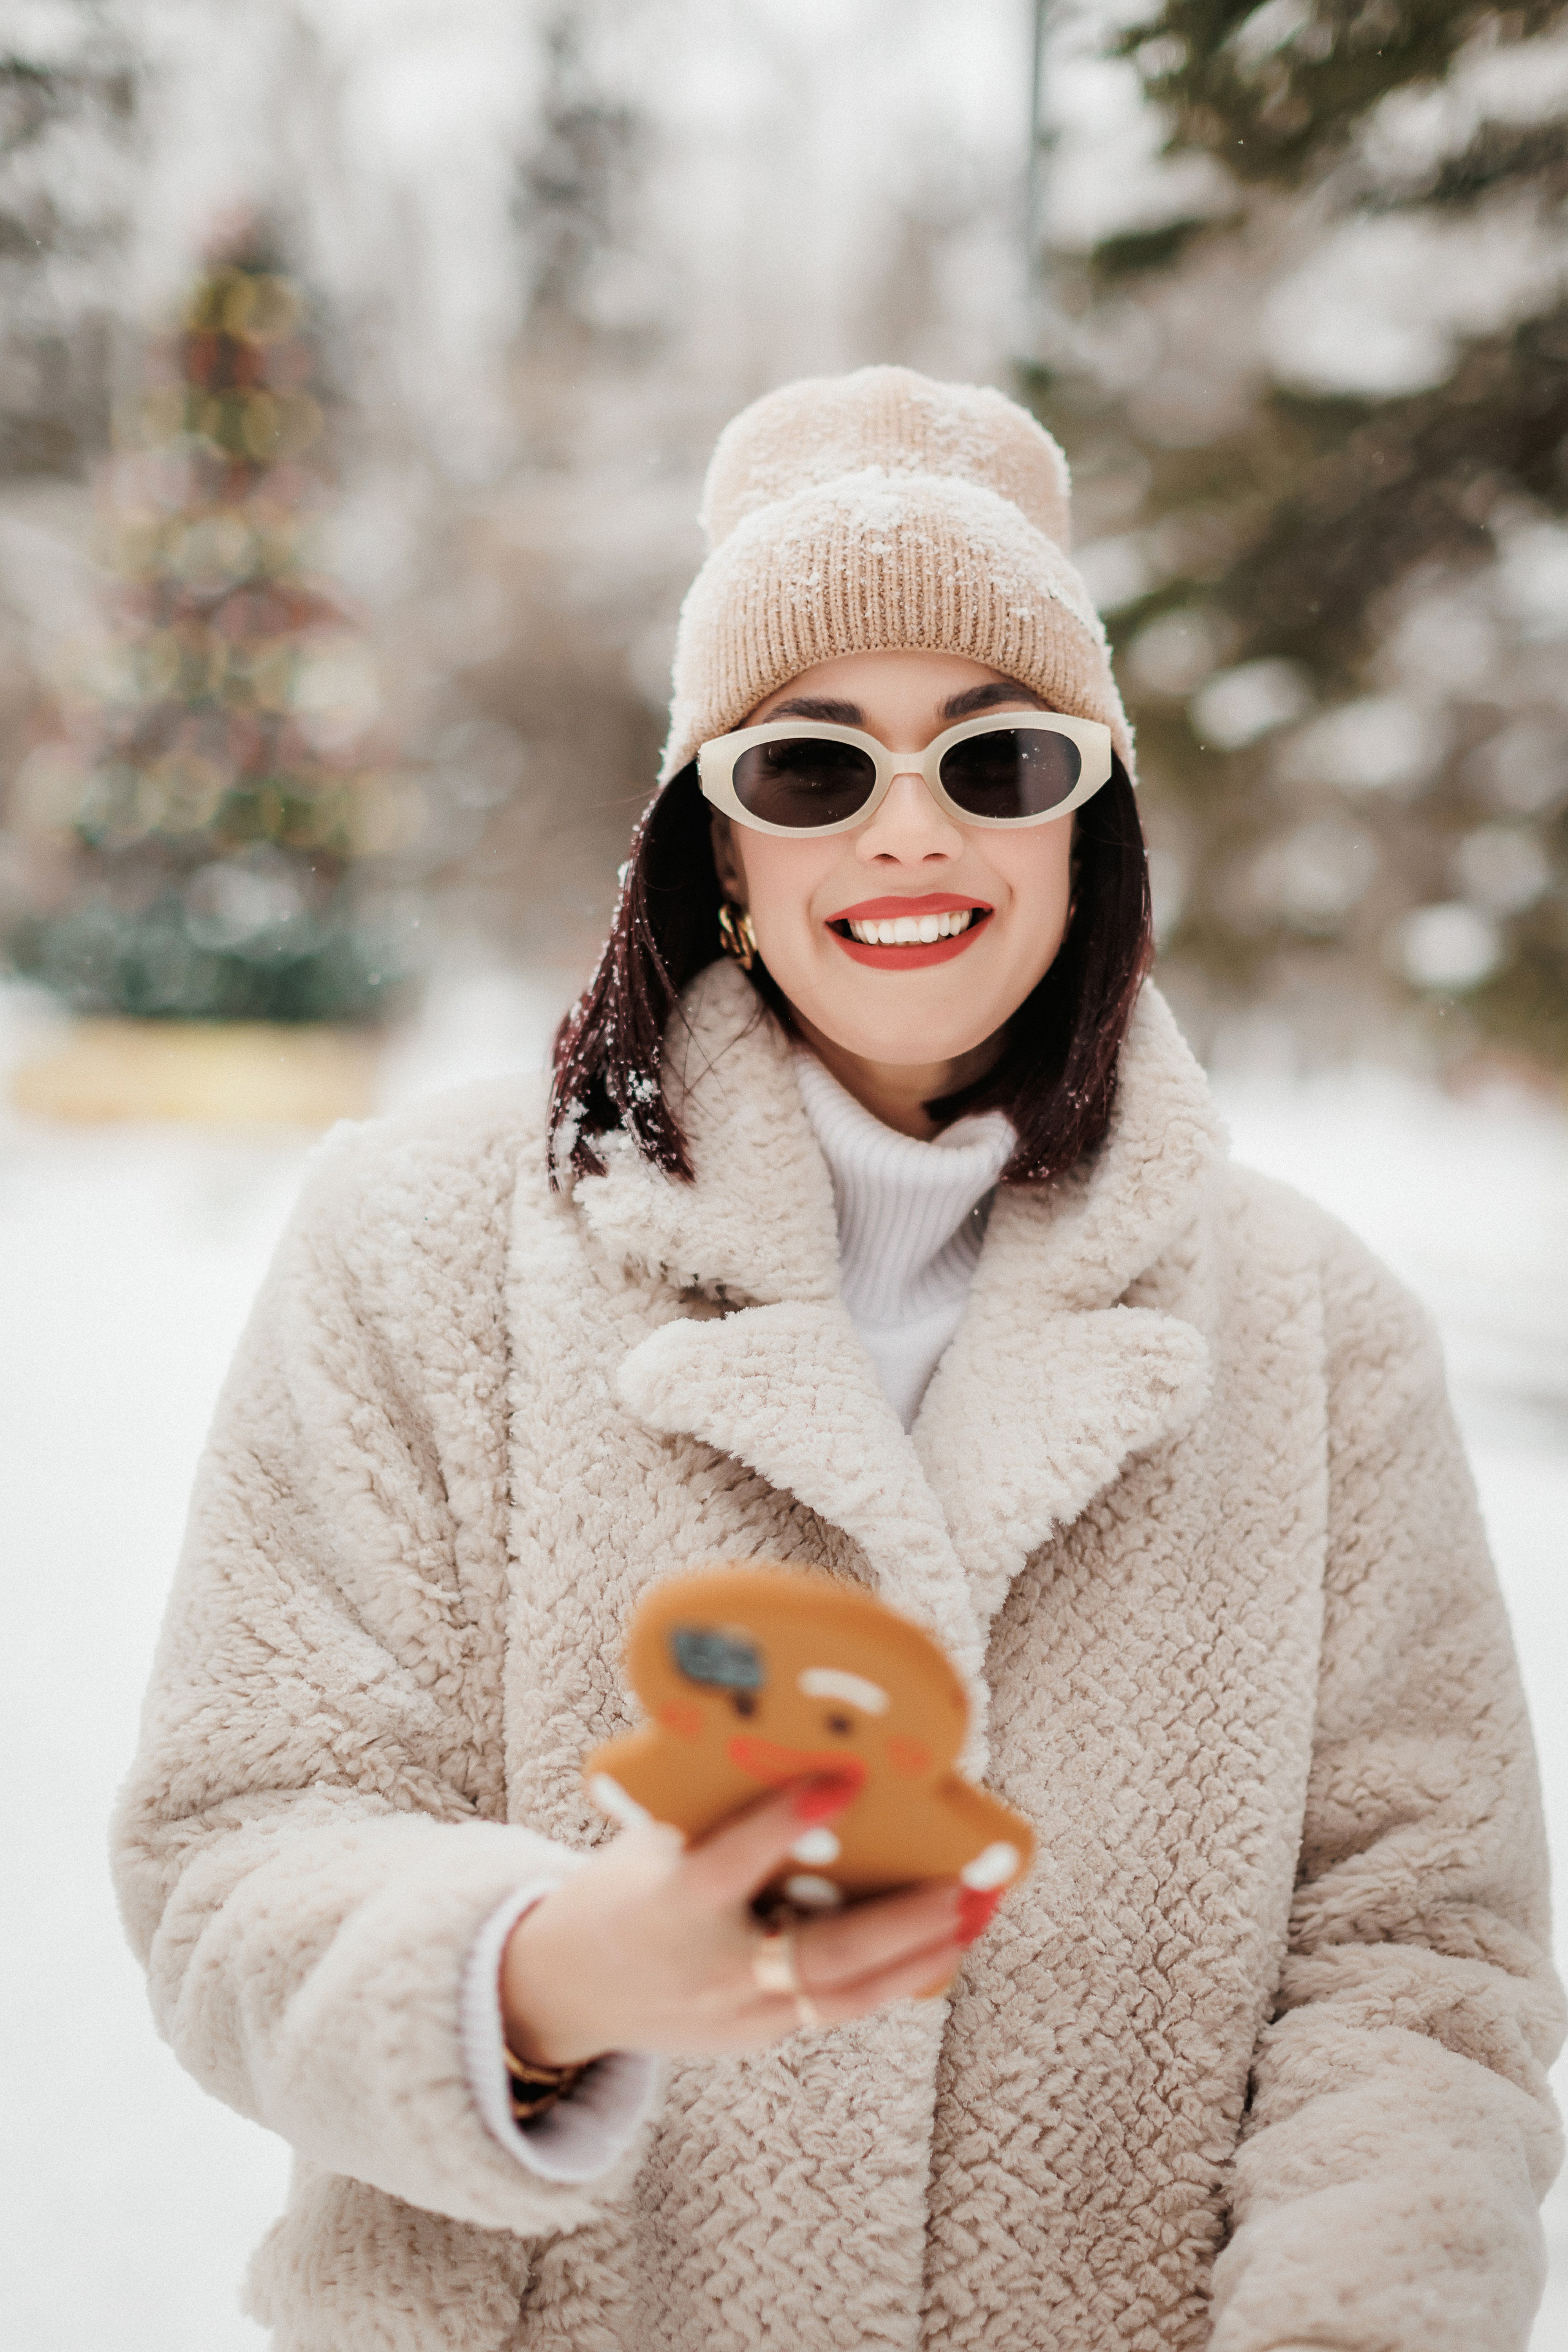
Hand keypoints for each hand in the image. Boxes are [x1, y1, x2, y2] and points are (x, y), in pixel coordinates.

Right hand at [500, 1775, 994, 2067]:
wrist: (564, 1990)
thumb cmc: (621, 1891)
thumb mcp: (651, 1844)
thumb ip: (718, 1814)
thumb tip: (803, 1755)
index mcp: (673, 1903)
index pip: (736, 1860)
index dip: (787, 1820)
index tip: (845, 1779)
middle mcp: (713, 1969)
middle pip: (826, 1953)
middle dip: (909, 1919)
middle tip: (974, 1879)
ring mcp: (740, 2015)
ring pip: (847, 1992)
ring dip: (922, 1952)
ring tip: (980, 1909)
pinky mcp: (758, 2037)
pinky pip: (837, 2007)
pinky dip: (892, 1975)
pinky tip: (941, 1942)